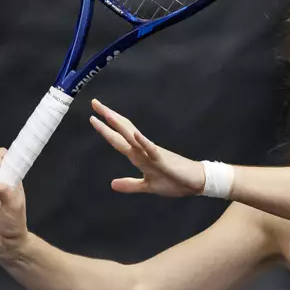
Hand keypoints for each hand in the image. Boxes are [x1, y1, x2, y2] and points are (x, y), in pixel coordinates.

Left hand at [89, 99, 204, 197]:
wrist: (197, 183)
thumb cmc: (176, 181)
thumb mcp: (148, 186)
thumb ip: (130, 184)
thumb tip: (112, 184)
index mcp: (139, 156)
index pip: (119, 138)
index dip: (106, 128)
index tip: (93, 117)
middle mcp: (144, 150)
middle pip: (123, 130)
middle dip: (108, 118)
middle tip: (95, 103)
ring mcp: (153, 153)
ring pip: (133, 137)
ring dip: (121, 125)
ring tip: (107, 114)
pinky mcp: (164, 160)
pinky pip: (152, 150)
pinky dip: (144, 142)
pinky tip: (135, 135)